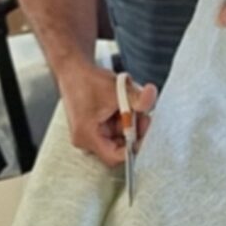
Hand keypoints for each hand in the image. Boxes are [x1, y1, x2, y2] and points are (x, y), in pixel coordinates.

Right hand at [52, 55, 155, 169]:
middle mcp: (86, 140)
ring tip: (129, 103)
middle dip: (134, 130)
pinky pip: (114, 129)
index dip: (134, 147)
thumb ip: (137, 97)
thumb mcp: (116, 88)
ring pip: (119, 136)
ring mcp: (89, 134)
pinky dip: (122, 117)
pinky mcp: (94, 127)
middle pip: (119, 146)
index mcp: (87, 136)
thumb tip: (152, 95)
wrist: (73, 69)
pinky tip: (122, 104)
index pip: (115, 156)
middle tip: (142, 114)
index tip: (147, 133)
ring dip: (129, 121)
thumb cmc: (88, 79)